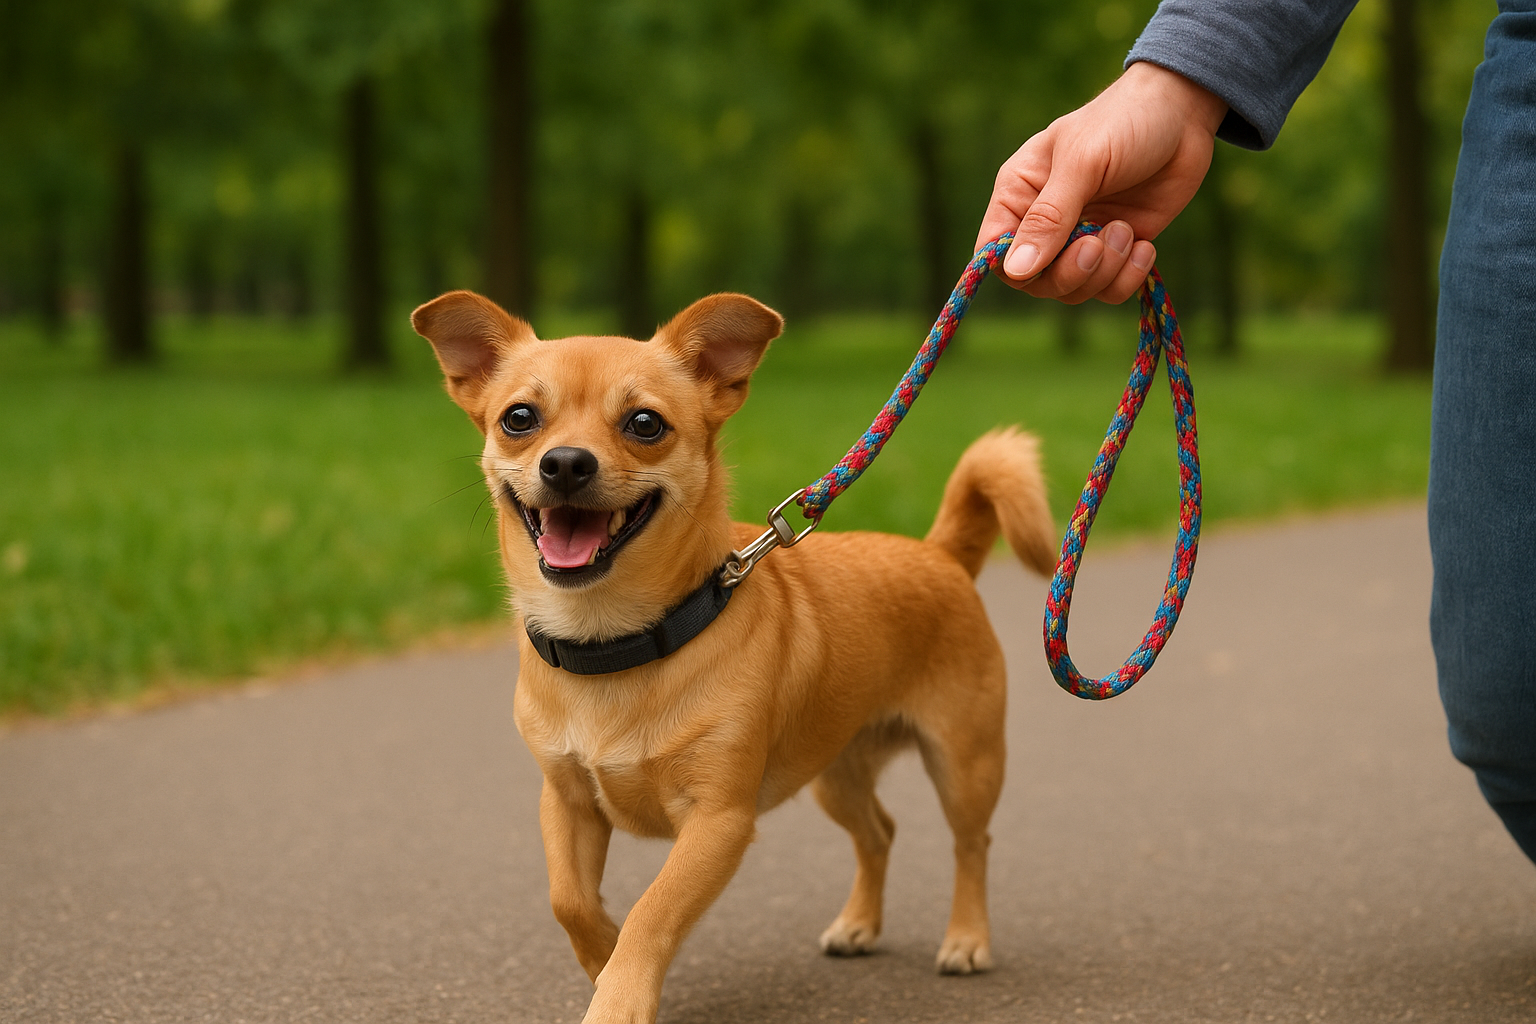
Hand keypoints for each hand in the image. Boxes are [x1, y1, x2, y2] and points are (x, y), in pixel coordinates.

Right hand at [975, 62, 1227, 303]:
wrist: (1183, 113)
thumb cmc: (1123, 122)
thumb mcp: (1082, 163)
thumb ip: (1049, 217)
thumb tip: (1016, 270)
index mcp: (1020, 194)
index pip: (994, 252)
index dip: (1015, 268)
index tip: (1046, 262)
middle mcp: (1045, 222)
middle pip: (1036, 281)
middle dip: (1070, 272)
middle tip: (1098, 244)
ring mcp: (1082, 238)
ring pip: (1075, 290)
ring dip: (1105, 271)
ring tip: (1126, 231)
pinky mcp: (1117, 249)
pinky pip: (1110, 289)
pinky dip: (1129, 276)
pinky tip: (1144, 244)